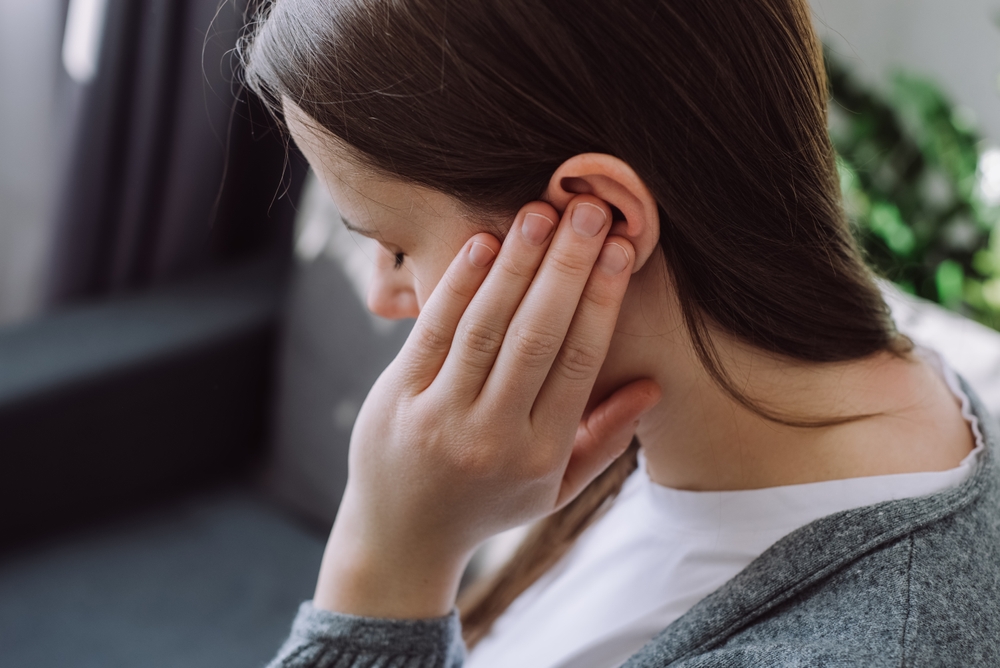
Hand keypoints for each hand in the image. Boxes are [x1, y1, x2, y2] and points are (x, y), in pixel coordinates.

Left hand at [314, 195, 660, 617]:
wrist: (401, 535)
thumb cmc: (487, 504)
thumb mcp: (554, 488)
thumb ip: (603, 438)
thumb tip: (651, 386)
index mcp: (541, 453)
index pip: (580, 361)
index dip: (603, 299)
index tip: (623, 248)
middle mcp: (493, 435)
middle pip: (538, 336)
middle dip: (568, 267)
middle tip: (591, 210)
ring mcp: (440, 415)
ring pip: (486, 326)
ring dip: (517, 264)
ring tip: (543, 212)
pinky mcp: (398, 396)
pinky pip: (433, 330)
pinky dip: (459, 284)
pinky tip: (484, 242)